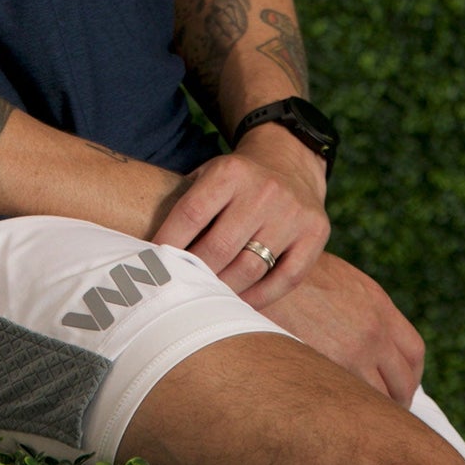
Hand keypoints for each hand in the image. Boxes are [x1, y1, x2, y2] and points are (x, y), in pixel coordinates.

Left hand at [152, 126, 329, 307]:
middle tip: (180, 289)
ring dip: (224, 289)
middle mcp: (263, 191)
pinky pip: (285, 279)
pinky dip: (260, 297)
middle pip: (219, 248)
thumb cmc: (236, 179)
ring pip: (251, 268)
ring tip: (207, 298)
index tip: (152, 264)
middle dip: (195, 273)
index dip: (169, 243)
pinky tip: (241, 301)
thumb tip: (148, 251)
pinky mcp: (315, 233)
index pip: (191, 214)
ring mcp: (292, 213)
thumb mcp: (209, 174)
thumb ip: (185, 204)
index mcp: (230, 172)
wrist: (289, 162)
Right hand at [260, 252, 425, 405]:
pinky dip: (347, 411)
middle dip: (396, 399)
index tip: (397, 387)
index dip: (408, 375)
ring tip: (353, 419)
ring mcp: (353, 351)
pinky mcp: (326, 365)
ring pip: (380, 399)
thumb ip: (358, 306)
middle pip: (404, 381)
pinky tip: (331, 412)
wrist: (260, 266)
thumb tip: (361, 331)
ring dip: (371, 412)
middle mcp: (374, 330)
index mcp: (378, 305)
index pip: (413, 352)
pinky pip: (350, 400)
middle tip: (379, 413)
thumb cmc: (289, 271)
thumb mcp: (336, 279)